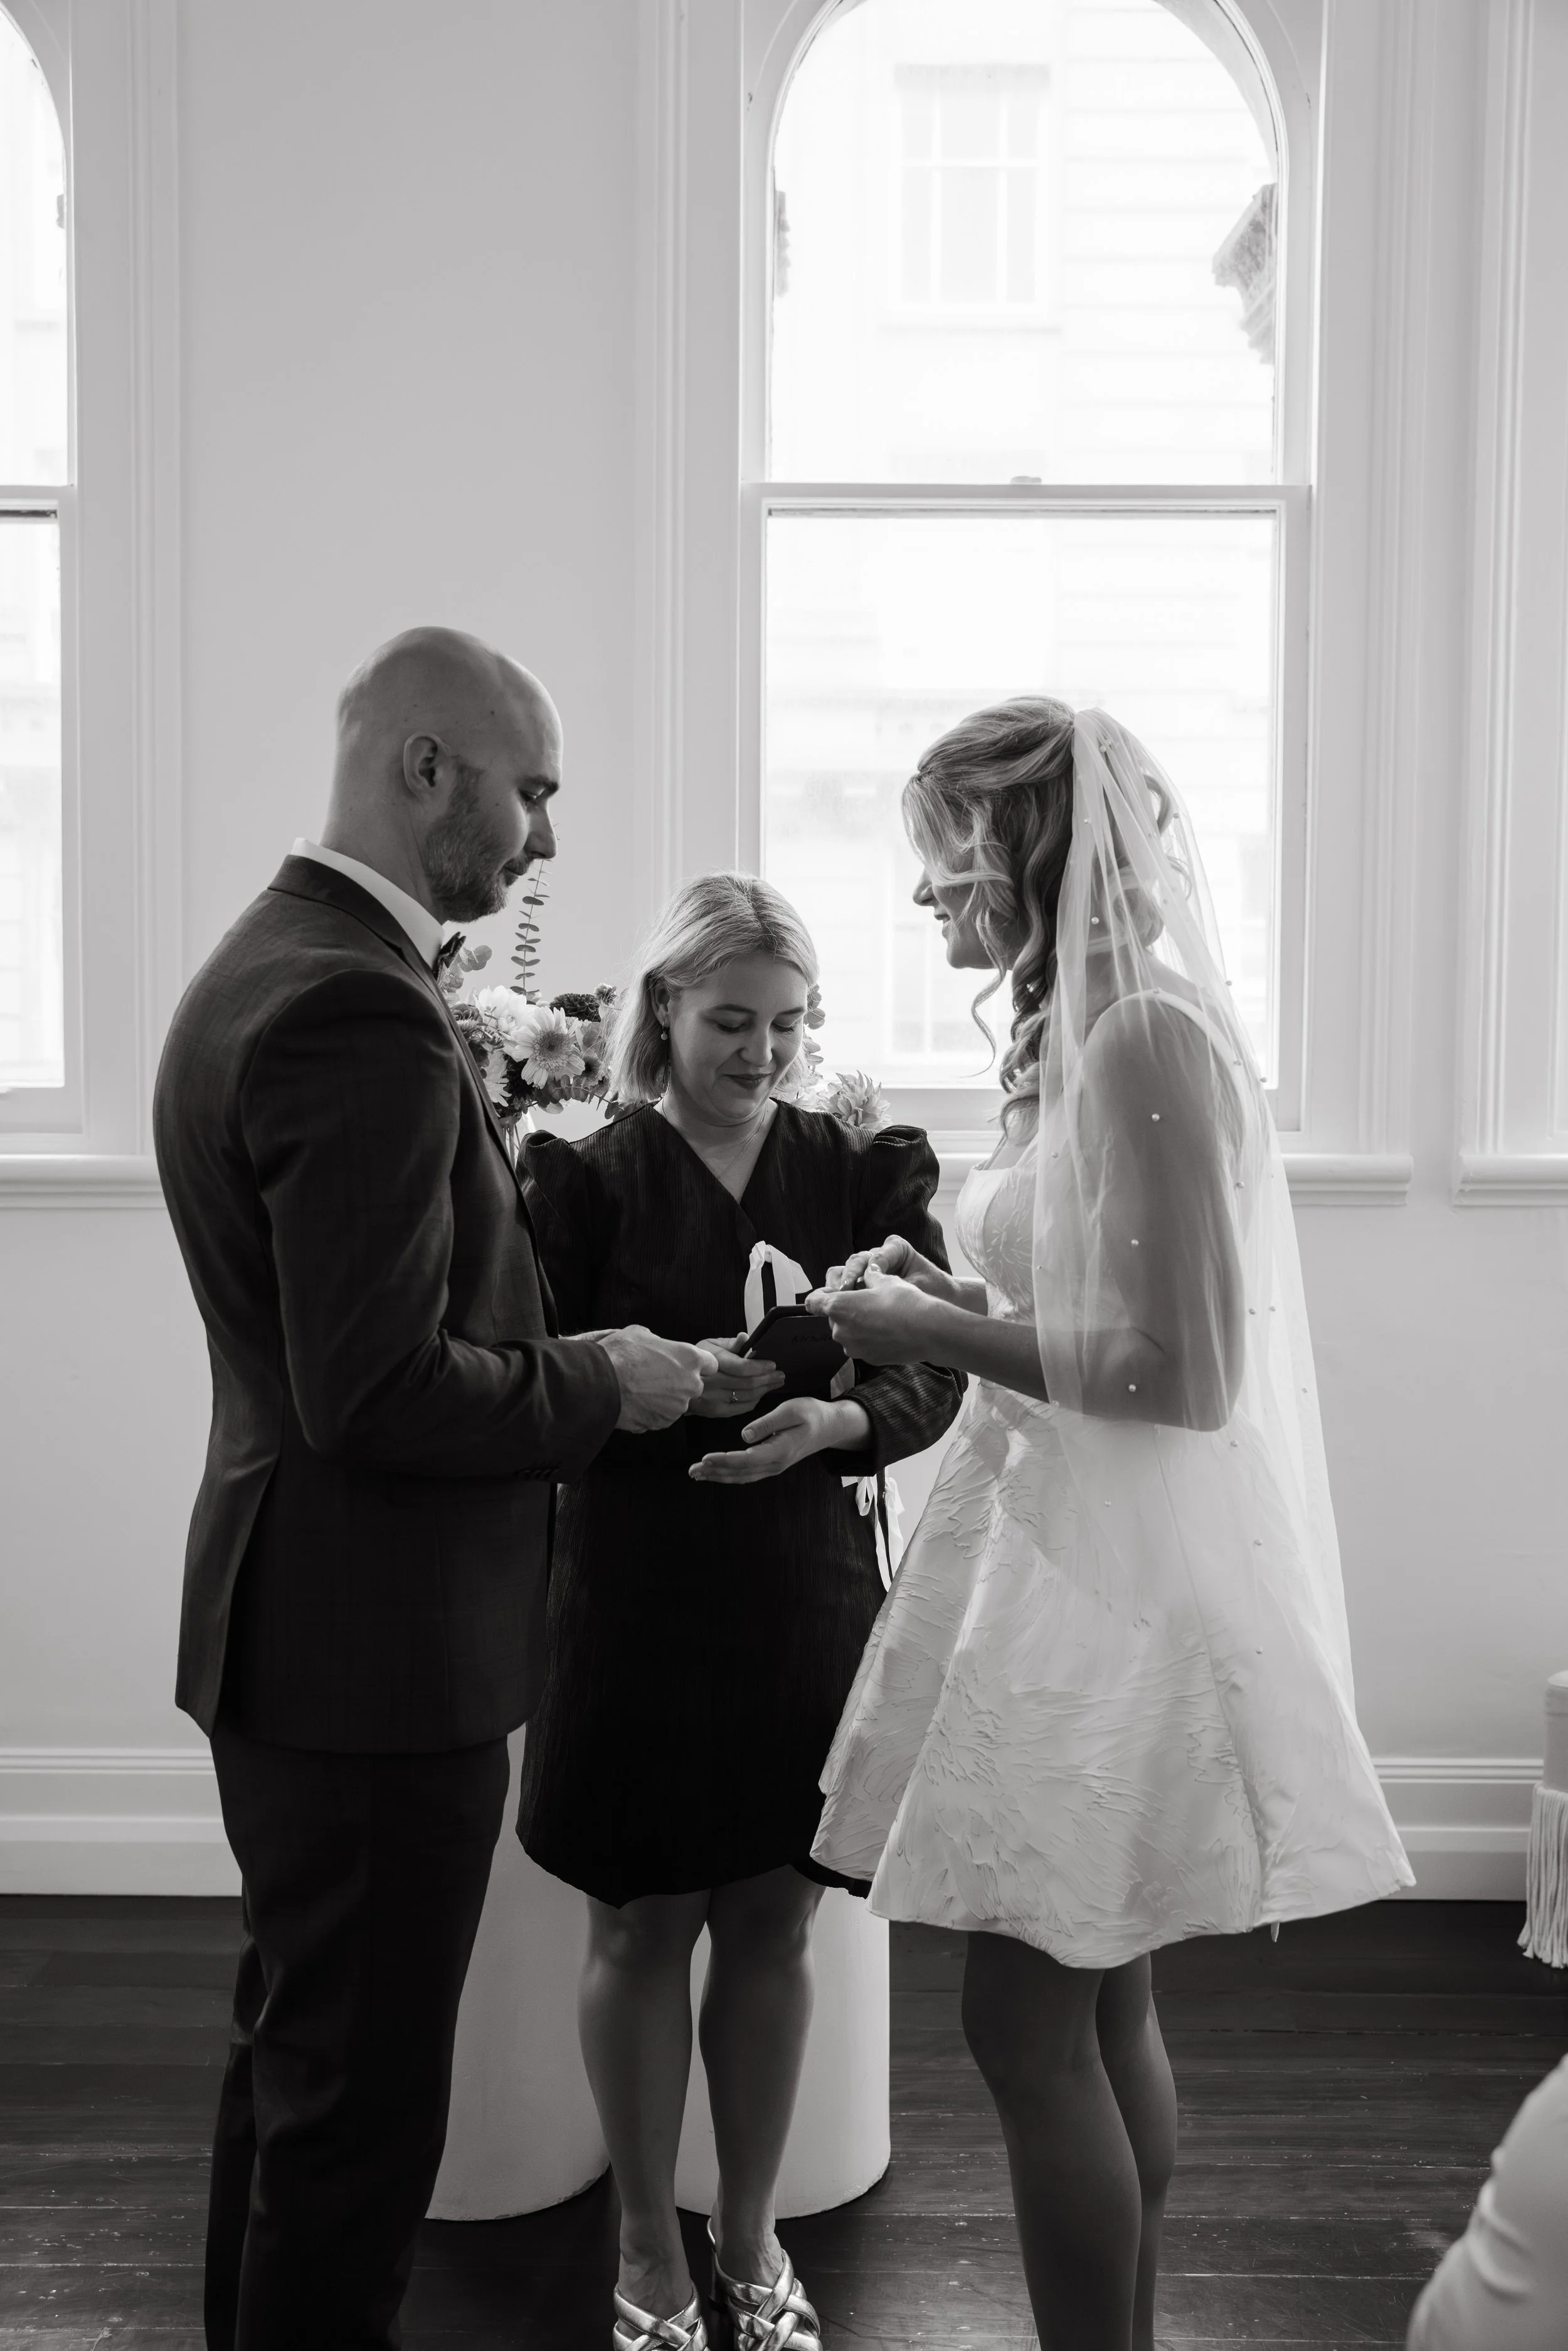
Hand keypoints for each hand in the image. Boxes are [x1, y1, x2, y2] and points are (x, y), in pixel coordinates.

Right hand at [596, 1325, 716, 1432]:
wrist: (601, 1383)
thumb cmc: (620, 1355)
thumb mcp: (641, 1334)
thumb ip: (659, 1343)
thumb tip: (657, 1347)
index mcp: (690, 1358)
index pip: (711, 1364)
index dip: (699, 1364)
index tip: (688, 1365)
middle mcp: (690, 1384)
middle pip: (694, 1385)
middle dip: (680, 1382)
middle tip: (656, 1377)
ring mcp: (677, 1407)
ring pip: (677, 1403)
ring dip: (665, 1398)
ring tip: (642, 1389)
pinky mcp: (663, 1422)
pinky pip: (662, 1416)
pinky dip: (652, 1411)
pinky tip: (636, 1401)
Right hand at [686, 1333, 785, 1419]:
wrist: (676, 1384)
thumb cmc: (696, 1363)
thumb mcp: (708, 1345)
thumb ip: (729, 1343)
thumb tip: (745, 1337)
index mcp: (710, 1362)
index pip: (741, 1367)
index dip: (760, 1366)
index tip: (772, 1364)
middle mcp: (711, 1382)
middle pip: (748, 1383)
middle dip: (768, 1378)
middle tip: (780, 1374)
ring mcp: (713, 1399)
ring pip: (747, 1396)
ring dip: (765, 1389)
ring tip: (775, 1382)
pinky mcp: (715, 1411)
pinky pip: (741, 1407)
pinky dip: (755, 1400)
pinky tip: (762, 1393)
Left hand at [689, 1395, 870, 1483]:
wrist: (830, 1426)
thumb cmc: (812, 1414)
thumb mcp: (791, 1410)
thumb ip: (768, 1423)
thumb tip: (744, 1435)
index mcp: (778, 1451)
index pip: (746, 1459)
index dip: (724, 1460)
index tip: (705, 1458)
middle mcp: (775, 1464)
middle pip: (740, 1472)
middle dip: (715, 1472)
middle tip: (692, 1470)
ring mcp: (773, 1467)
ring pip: (742, 1476)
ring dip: (719, 1476)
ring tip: (697, 1474)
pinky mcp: (772, 1464)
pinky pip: (747, 1474)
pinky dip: (729, 1474)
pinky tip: (716, 1472)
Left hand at [806, 1265, 938, 1365]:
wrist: (928, 1331)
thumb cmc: (905, 1302)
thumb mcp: (884, 1280)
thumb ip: (868, 1277)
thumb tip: (865, 1274)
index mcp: (839, 1307)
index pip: (812, 1302)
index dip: (821, 1295)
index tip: (832, 1291)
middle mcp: (840, 1331)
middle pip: (833, 1317)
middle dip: (846, 1309)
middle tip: (867, 1301)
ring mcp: (854, 1348)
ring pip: (848, 1332)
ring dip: (857, 1324)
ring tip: (880, 1316)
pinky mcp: (867, 1360)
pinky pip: (862, 1345)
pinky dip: (869, 1338)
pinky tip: (888, 1330)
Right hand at [826, 1235, 951, 1300]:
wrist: (942, 1300)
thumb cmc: (935, 1290)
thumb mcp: (921, 1287)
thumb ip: (899, 1287)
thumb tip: (875, 1293)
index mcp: (896, 1248)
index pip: (876, 1255)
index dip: (868, 1267)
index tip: (868, 1280)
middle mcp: (880, 1256)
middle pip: (856, 1260)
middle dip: (849, 1274)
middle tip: (845, 1289)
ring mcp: (869, 1269)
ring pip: (846, 1270)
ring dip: (840, 1283)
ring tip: (837, 1297)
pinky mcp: (863, 1284)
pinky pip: (845, 1285)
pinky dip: (840, 1294)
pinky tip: (837, 1306)